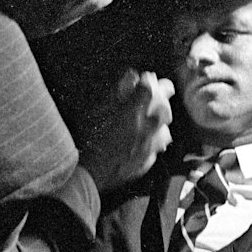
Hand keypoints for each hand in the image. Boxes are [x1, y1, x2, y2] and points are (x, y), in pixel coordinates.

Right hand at [80, 69, 173, 191]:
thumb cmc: (87, 140)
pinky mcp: (145, 163)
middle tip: (160, 91)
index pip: (151, 90)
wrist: (87, 175)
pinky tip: (144, 141)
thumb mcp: (97, 111)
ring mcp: (147, 149)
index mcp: (133, 113)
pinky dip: (151, 143)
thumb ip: (117, 92)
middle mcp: (145, 130)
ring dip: (160, 123)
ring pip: (165, 132)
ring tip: (152, 119)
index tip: (148, 78)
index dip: (150, 82)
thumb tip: (132, 76)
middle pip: (164, 109)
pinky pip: (155, 150)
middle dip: (162, 98)